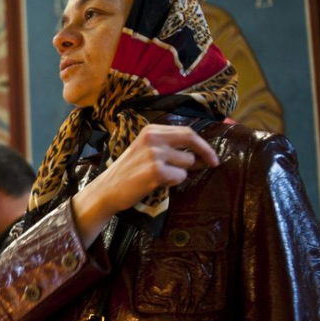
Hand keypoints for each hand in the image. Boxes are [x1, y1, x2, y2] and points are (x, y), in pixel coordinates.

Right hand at [73, 124, 218, 246]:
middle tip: (212, 164)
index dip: (202, 144)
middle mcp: (152, 138)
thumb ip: (169, 147)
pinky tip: (157, 184)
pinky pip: (180, 177)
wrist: (107, 190)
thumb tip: (201, 154)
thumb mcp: (145, 151)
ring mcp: (154, 154)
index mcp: (151, 130)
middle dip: (205, 153)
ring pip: (187, 162)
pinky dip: (173, 183)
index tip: (212, 155)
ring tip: (162, 177)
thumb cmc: (129, 173)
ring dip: (181, 172)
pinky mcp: (155, 171)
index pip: (186, 131)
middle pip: (191, 140)